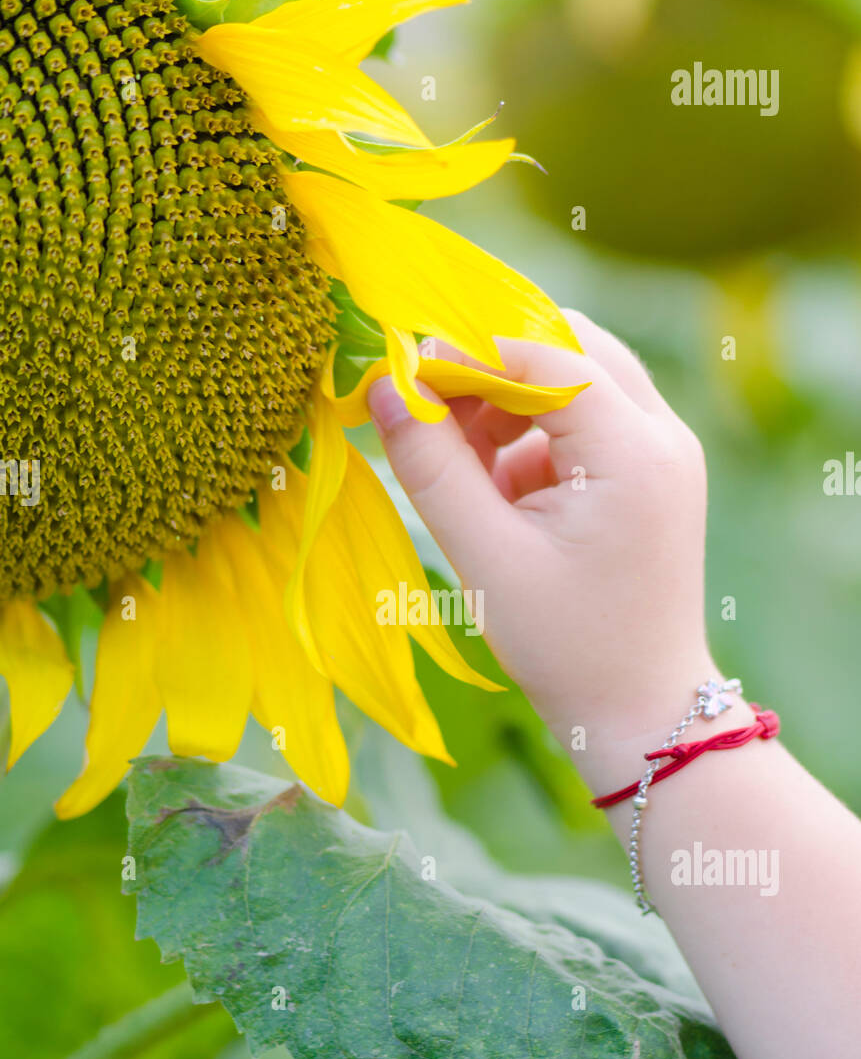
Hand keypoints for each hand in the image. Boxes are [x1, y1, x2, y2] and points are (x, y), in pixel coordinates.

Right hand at [368, 310, 713, 774]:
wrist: (640, 711)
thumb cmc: (567, 646)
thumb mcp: (488, 557)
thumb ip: (432, 467)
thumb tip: (381, 387)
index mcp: (636, 452)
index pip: (547, 355)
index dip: (467, 352)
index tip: (399, 375)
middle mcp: (663, 435)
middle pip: (569, 346)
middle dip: (491, 366)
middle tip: (427, 406)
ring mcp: (662, 451)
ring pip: (574, 378)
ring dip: (508, 400)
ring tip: (457, 459)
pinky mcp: (647, 472)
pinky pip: (582, 420)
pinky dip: (530, 435)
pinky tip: (495, 490)